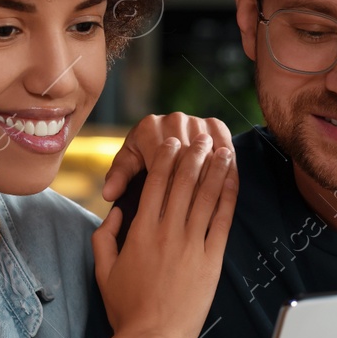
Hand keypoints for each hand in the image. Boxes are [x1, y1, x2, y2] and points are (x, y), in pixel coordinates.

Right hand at [91, 136, 237, 337]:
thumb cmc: (125, 308)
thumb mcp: (103, 270)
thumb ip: (105, 237)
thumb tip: (114, 213)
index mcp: (140, 232)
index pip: (155, 183)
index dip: (165, 158)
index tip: (172, 143)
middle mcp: (166, 232)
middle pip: (182, 182)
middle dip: (192, 155)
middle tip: (200, 137)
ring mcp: (191, 245)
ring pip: (205, 196)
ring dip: (214, 168)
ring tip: (221, 148)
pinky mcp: (211, 260)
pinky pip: (221, 221)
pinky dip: (228, 196)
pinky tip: (233, 179)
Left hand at [103, 113, 233, 202]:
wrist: (165, 134)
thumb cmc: (143, 155)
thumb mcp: (129, 165)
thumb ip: (118, 177)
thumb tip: (109, 194)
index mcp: (148, 127)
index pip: (160, 163)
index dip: (164, 191)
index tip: (165, 215)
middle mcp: (174, 119)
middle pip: (186, 160)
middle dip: (188, 190)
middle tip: (190, 217)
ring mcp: (196, 120)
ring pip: (208, 156)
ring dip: (211, 181)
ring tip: (209, 209)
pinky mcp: (215, 125)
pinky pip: (225, 150)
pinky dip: (227, 169)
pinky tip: (225, 190)